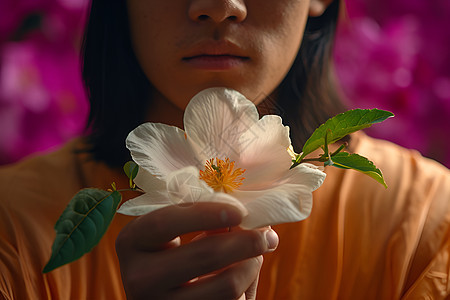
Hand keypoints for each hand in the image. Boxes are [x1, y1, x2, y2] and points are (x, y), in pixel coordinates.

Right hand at [115, 202, 278, 299]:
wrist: (163, 295)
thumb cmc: (173, 254)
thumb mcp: (177, 233)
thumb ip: (206, 222)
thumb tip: (251, 218)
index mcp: (132, 241)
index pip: (165, 223)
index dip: (205, 214)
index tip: (239, 212)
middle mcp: (138, 277)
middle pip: (204, 255)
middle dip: (246, 242)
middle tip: (267, 235)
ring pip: (226, 285)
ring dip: (251, 266)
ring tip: (256, 256)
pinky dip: (244, 288)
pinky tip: (240, 278)